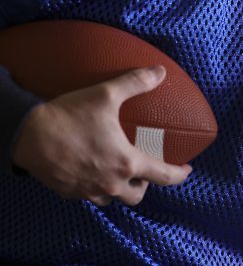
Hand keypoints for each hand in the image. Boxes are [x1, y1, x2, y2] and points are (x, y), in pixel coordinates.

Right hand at [11, 66, 192, 204]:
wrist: (26, 136)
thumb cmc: (69, 117)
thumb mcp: (106, 95)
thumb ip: (136, 83)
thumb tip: (160, 72)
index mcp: (126, 163)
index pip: (164, 177)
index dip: (180, 174)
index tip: (186, 168)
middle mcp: (110, 184)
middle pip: (137, 195)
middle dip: (146, 185)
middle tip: (145, 169)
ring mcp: (88, 192)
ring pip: (113, 199)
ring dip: (121, 189)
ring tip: (121, 172)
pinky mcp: (69, 193)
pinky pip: (90, 197)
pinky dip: (98, 188)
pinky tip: (95, 172)